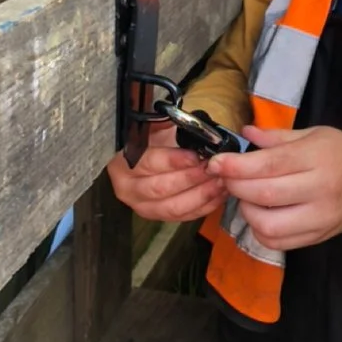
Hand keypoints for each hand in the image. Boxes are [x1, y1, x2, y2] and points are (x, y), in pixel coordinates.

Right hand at [105, 122, 230, 224]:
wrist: (147, 163)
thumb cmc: (151, 145)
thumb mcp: (152, 130)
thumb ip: (162, 126)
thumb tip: (183, 122)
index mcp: (121, 165)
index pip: (147, 164)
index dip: (173, 161)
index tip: (194, 156)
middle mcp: (129, 190)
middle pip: (162, 189)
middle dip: (191, 178)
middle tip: (212, 169)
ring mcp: (145, 208)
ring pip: (175, 207)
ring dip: (202, 194)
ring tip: (220, 181)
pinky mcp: (163, 218)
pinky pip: (187, 216)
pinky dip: (206, 206)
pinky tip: (219, 193)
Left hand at [213, 125, 341, 251]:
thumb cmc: (341, 154)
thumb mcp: (313, 134)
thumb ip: (276, 137)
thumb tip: (244, 134)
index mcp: (318, 159)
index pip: (269, 166)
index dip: (236, 166)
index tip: (216, 163)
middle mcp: (321, 191)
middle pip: (264, 195)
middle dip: (235, 187)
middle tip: (228, 178)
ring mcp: (321, 219)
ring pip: (268, 225)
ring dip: (247, 211)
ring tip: (247, 198)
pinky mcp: (318, 237)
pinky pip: (278, 242)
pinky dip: (259, 230)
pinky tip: (261, 215)